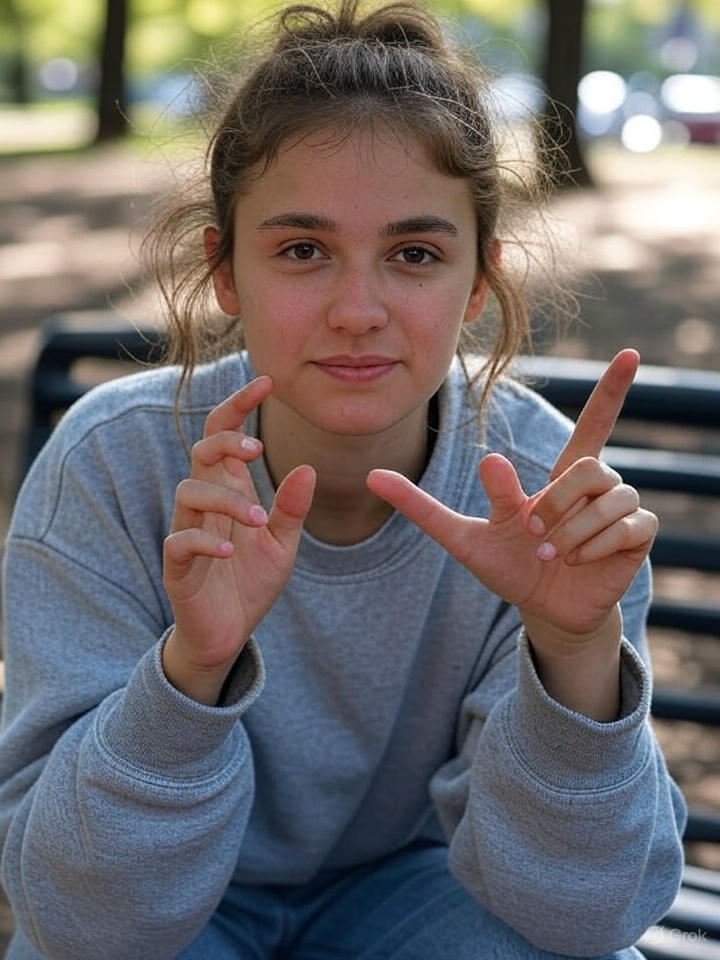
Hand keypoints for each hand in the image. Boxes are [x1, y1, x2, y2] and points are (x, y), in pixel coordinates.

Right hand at [163, 376, 315, 700]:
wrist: (228, 634)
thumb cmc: (249, 583)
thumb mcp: (282, 544)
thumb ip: (292, 509)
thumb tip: (308, 468)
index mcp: (228, 491)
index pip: (223, 436)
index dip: (238, 407)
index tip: (266, 384)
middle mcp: (204, 506)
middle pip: (200, 453)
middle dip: (226, 443)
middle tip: (257, 451)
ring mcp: (187, 534)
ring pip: (187, 492)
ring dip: (224, 499)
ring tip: (256, 518)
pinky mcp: (178, 568)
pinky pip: (179, 543)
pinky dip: (203, 542)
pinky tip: (230, 551)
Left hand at [367, 350, 657, 648]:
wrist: (544, 611)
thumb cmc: (509, 568)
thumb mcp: (464, 538)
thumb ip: (424, 508)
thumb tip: (373, 475)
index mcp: (562, 476)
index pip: (595, 423)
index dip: (611, 390)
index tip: (629, 354)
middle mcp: (598, 485)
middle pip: (587, 467)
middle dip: (555, 503)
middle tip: (533, 534)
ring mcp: (622, 509)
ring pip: (608, 497)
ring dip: (569, 533)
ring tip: (552, 554)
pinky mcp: (638, 536)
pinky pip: (624, 527)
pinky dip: (591, 548)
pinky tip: (577, 562)